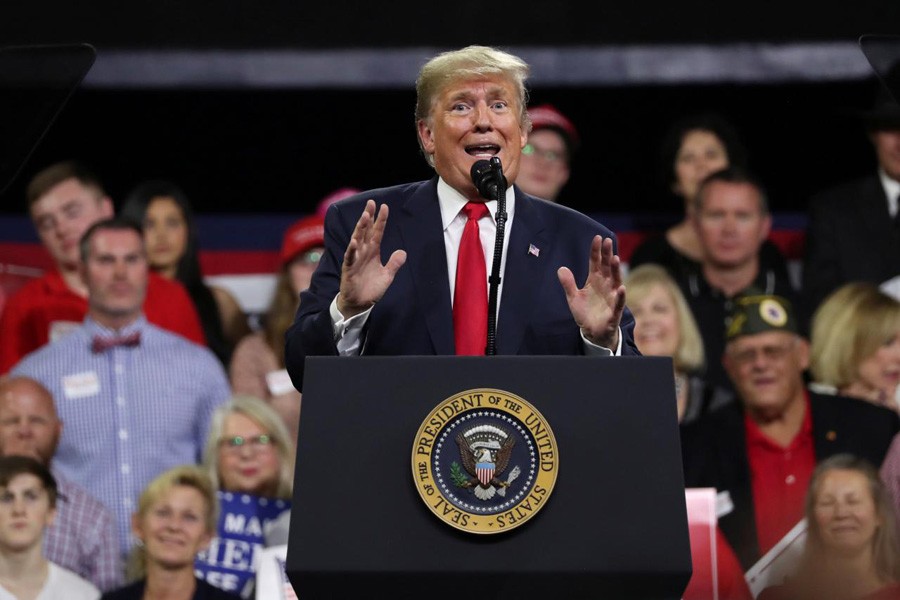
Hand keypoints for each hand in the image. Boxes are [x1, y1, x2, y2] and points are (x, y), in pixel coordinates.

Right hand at [337, 200, 406, 317]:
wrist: (360, 303)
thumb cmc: (371, 288)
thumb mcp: (387, 275)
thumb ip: (394, 263)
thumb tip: (403, 252)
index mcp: (373, 251)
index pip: (377, 232)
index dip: (381, 220)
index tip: (384, 207)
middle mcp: (364, 252)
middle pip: (366, 231)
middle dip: (368, 217)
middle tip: (371, 203)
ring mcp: (355, 258)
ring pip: (358, 240)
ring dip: (360, 228)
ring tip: (364, 216)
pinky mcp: (349, 268)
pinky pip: (350, 257)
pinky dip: (352, 249)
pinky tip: (354, 241)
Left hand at [557, 235, 625, 349]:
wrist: (592, 332)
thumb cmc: (585, 313)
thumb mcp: (573, 297)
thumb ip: (568, 283)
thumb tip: (561, 268)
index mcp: (594, 280)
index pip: (595, 262)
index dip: (596, 251)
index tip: (597, 238)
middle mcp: (605, 285)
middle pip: (606, 267)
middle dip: (607, 255)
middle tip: (608, 241)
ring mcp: (611, 296)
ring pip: (615, 281)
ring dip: (615, 270)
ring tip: (615, 259)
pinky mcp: (614, 311)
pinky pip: (618, 302)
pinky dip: (620, 295)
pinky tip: (621, 288)